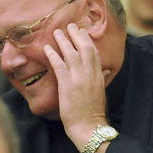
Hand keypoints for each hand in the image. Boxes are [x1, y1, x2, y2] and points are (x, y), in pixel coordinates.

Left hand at [43, 23, 109, 148]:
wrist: (89, 126)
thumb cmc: (92, 112)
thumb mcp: (100, 92)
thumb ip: (101, 78)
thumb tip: (105, 70)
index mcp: (98, 75)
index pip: (94, 52)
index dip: (87, 40)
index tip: (82, 31)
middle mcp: (90, 74)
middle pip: (84, 48)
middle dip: (77, 35)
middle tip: (70, 26)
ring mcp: (79, 78)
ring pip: (71, 53)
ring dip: (63, 41)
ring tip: (56, 31)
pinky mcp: (67, 86)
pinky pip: (59, 66)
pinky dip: (53, 55)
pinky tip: (47, 48)